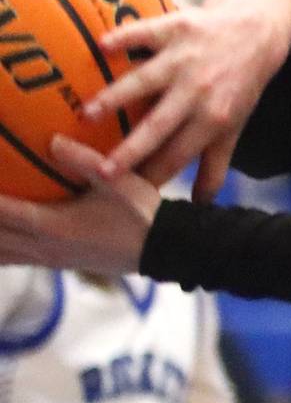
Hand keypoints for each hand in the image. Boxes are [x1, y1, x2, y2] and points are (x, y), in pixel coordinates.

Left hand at [0, 137, 157, 275]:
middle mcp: (42, 246)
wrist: (161, 248)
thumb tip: (52, 139)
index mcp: (51, 225)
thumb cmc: (141, 213)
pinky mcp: (56, 263)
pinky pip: (12, 259)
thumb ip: (84, 160)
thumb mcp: (117, 181)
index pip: (0, 212)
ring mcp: (47, 258)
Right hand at [83, 1, 290, 201]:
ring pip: (146, 79)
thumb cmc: (239, 85)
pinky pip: (147, 31)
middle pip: (160, 125)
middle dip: (133, 150)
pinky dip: (126, 37)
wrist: (257, 33)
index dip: (150, 176)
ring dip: (117, 97)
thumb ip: (214, 166)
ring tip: (86, 114)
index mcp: (213, 119)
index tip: (121, 195)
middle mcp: (199, 90)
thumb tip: (200, 204)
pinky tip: (102, 45)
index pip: (176, 155)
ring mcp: (186, 57)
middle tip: (102, 172)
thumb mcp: (233, 126)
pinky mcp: (177, 27)